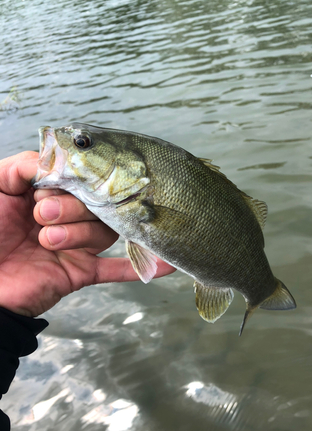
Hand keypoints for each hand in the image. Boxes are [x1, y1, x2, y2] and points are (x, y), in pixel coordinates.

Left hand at [0, 151, 174, 316]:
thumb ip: (26, 165)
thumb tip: (59, 158)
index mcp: (48, 194)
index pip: (79, 178)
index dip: (71, 180)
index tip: (52, 186)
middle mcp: (67, 217)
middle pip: (96, 202)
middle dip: (72, 207)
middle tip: (43, 215)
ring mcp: (76, 245)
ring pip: (104, 230)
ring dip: (80, 233)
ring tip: (49, 240)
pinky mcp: (80, 273)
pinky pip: (116, 269)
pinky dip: (139, 267)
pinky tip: (166, 264)